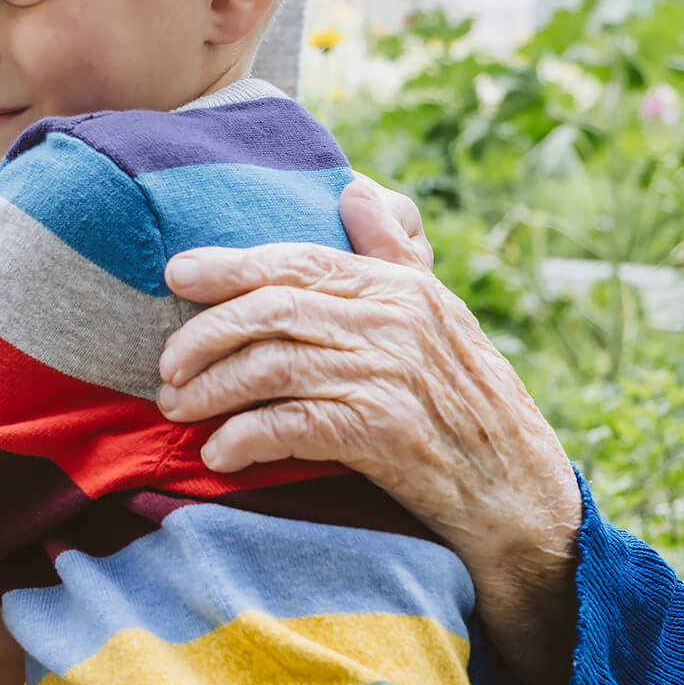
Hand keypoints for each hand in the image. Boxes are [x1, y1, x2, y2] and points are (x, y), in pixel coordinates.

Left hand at [154, 176, 580, 684]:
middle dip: (206, 335)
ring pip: (272, 366)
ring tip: (178, 411)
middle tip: (165, 368)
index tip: (175, 275)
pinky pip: (292, 424)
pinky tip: (220, 454)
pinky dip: (245, 438)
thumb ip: (391, 253)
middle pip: (273, 310)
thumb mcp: (437, 318)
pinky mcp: (384, 434)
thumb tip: (355, 188)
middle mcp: (395, 322)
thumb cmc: (466, 405)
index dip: (230, 266)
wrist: (518, 495)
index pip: (300, 261)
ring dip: (212, 390)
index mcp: (401, 287)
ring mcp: (391, 376)